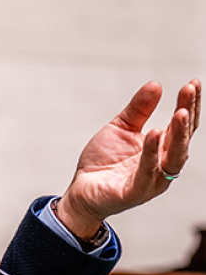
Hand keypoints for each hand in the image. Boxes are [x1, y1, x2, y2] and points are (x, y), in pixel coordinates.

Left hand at [56, 79, 200, 239]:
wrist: (82, 189)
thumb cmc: (104, 162)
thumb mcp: (120, 128)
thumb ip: (138, 109)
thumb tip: (156, 85)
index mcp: (162, 149)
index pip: (182, 126)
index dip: (189, 105)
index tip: (193, 83)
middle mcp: (163, 165)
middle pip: (183, 138)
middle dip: (188, 113)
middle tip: (189, 90)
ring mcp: (152, 180)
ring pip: (173, 157)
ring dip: (179, 134)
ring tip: (180, 112)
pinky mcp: (136, 191)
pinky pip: (147, 172)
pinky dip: (152, 153)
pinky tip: (154, 134)